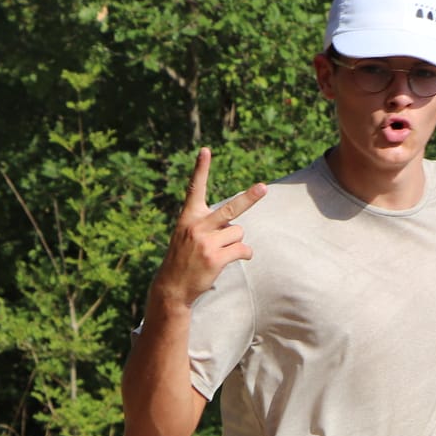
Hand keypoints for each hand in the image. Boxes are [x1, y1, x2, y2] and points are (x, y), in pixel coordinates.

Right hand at [151, 147, 266, 309]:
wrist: (172, 286)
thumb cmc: (185, 257)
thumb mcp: (188, 235)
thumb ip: (209, 225)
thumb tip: (238, 228)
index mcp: (188, 216)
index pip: (194, 188)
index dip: (201, 169)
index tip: (205, 150)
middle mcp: (197, 226)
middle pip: (231, 208)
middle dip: (249, 198)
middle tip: (264, 187)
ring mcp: (206, 242)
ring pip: (239, 233)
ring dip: (235, 242)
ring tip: (219, 251)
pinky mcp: (216, 258)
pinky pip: (243, 250)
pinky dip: (244, 254)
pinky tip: (232, 259)